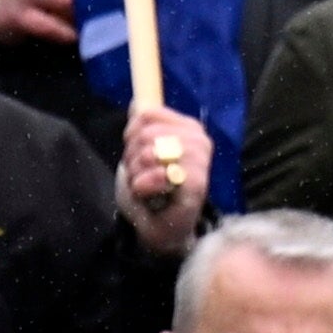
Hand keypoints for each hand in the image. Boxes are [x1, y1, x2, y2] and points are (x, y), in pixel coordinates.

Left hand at [114, 109, 210, 252]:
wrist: (164, 229)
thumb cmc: (153, 190)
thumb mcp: (141, 153)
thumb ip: (142, 127)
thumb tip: (136, 103)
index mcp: (190, 128)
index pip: (146, 114)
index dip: (131, 134)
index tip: (135, 152)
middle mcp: (200, 141)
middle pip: (146, 134)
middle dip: (133, 158)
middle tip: (141, 175)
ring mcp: (201, 163)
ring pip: (149, 153)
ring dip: (136, 175)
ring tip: (146, 186)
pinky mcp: (197, 185)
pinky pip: (158, 174)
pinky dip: (144, 186)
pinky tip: (150, 196)